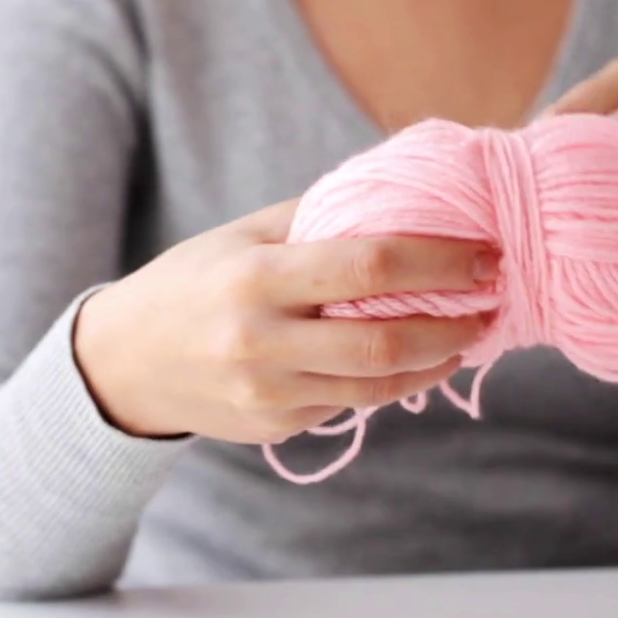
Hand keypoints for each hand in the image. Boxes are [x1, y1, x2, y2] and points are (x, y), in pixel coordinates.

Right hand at [73, 200, 496, 441]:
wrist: (125, 362)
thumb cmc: (195, 282)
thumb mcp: (242, 236)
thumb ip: (317, 218)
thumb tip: (403, 191)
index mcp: (256, 277)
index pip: (369, 265)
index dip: (440, 261)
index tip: (484, 255)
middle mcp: (260, 340)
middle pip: (384, 341)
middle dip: (454, 324)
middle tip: (492, 303)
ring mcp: (267, 392)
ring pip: (377, 385)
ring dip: (436, 361)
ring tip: (468, 334)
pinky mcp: (275, 426)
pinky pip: (350, 404)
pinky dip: (394, 383)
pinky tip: (417, 360)